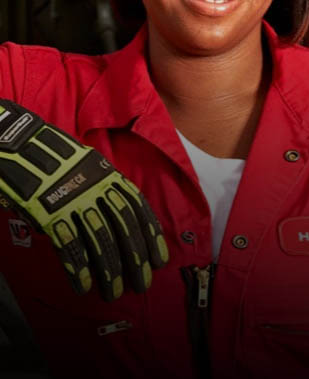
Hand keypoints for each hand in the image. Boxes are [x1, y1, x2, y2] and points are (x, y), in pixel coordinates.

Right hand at [0, 99, 168, 299]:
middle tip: (142, 283)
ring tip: (115, 292)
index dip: (150, 236)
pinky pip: (69, 244)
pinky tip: (84, 285)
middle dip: (136, 258)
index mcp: (108, 176)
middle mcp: (96, 188)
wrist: (20, 145)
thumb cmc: (55, 160)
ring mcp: (73, 200)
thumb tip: (117, 223)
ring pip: (100, 239)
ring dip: (110, 270)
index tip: (159, 259)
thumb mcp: (89, 167)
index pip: (137, 209)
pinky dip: (78, 267)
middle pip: (124, 227)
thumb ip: (103, 192)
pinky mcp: (49, 213)